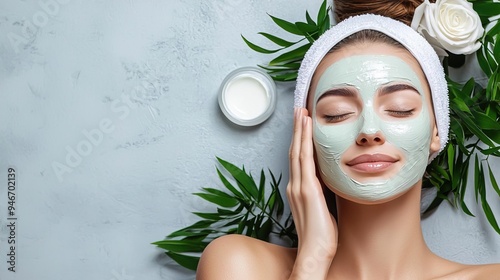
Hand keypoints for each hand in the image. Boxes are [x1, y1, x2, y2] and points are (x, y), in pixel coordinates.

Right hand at [286, 108, 337, 278]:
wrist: (315, 252)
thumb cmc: (321, 236)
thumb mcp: (322, 209)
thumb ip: (322, 194)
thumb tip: (329, 183)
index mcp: (298, 190)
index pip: (298, 160)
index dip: (300, 141)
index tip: (303, 125)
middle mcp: (295, 185)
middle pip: (295, 151)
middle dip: (297, 130)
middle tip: (299, 110)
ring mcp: (299, 187)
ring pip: (298, 152)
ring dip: (300, 131)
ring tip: (302, 113)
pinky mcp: (307, 190)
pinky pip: (305, 160)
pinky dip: (304, 142)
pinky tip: (307, 130)